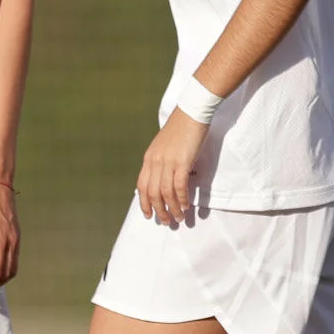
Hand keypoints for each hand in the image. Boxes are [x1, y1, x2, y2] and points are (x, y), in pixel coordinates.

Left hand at [138, 109, 207, 226]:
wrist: (191, 111)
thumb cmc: (181, 126)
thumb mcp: (165, 144)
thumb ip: (162, 159)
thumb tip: (166, 175)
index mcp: (149, 158)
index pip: (142, 186)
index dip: (144, 203)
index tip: (149, 215)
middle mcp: (155, 161)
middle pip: (152, 193)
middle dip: (159, 210)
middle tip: (166, 222)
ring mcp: (167, 162)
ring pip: (166, 193)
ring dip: (172, 208)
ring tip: (179, 218)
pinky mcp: (182, 161)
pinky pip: (179, 186)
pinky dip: (182, 198)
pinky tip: (186, 206)